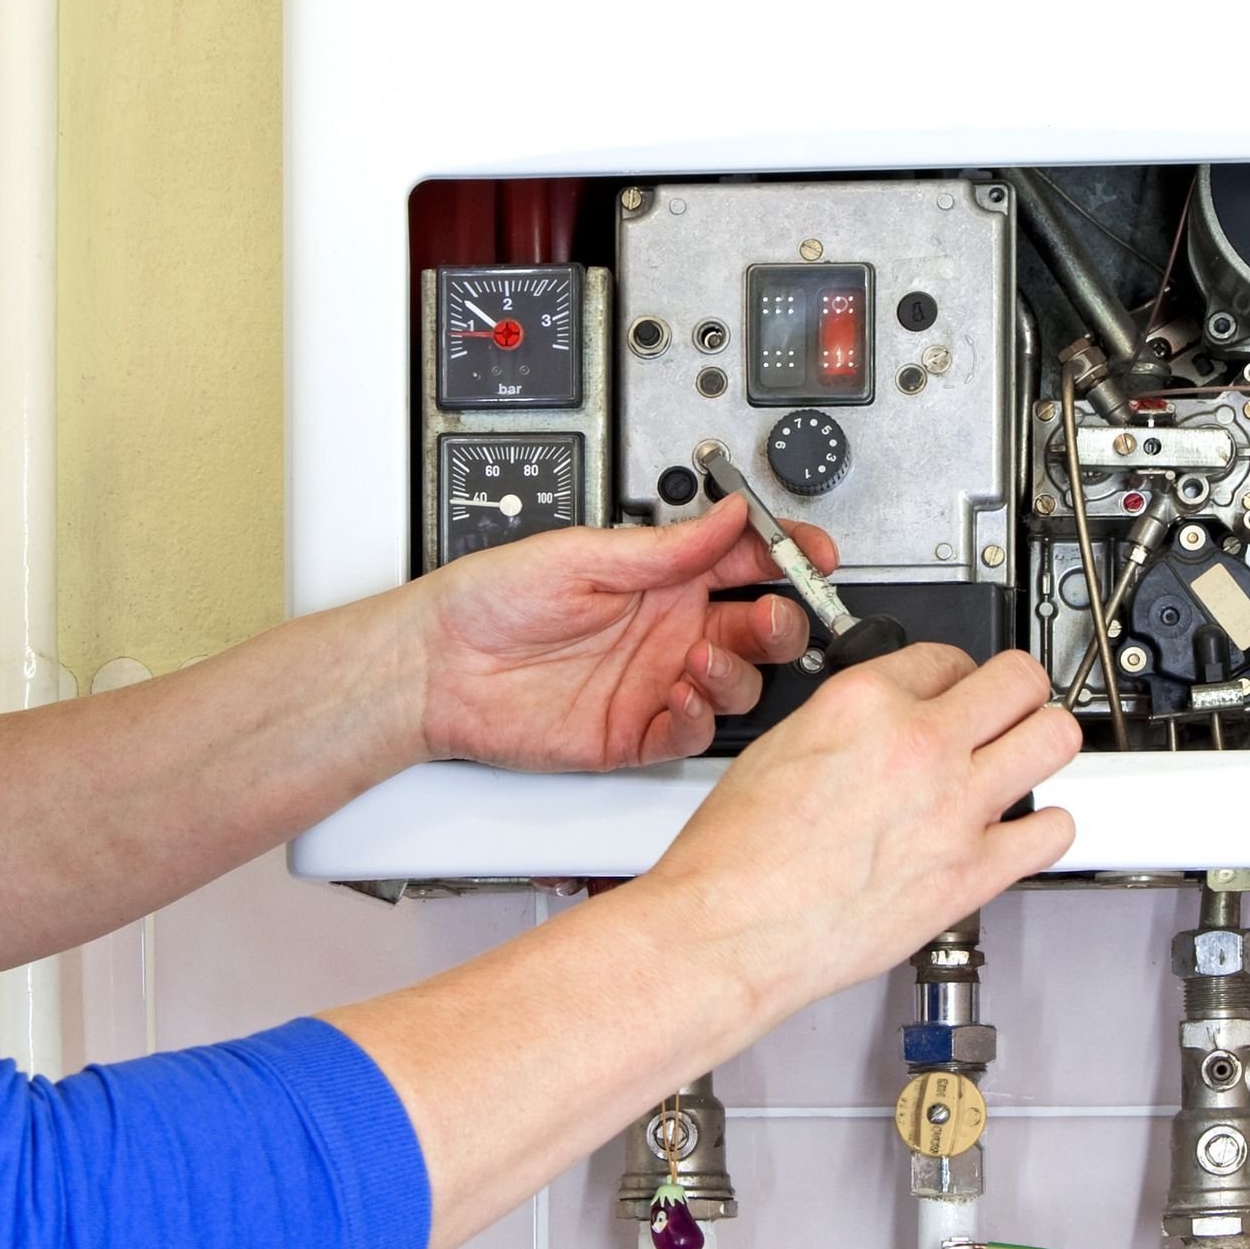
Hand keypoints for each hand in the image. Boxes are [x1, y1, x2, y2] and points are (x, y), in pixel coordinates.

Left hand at [415, 495, 838, 770]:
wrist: (436, 668)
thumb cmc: (490, 600)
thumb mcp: (580, 555)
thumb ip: (665, 547)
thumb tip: (732, 515)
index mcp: (661, 576)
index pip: (746, 561)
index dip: (787, 556)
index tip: (812, 554)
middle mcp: (667, 629)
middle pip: (759, 628)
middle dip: (782, 620)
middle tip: (773, 616)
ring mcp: (655, 681)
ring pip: (737, 684)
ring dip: (736, 672)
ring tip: (699, 658)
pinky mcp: (634, 732)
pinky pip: (691, 734)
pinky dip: (699, 719)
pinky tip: (679, 698)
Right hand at [641, 644, 1081, 1006]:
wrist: (730, 929)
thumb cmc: (736, 855)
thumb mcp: (780, 745)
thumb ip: (851, 724)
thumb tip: (884, 724)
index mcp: (865, 703)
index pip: (946, 656)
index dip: (952, 674)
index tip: (953, 691)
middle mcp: (920, 744)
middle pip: (1020, 680)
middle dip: (1016, 690)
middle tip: (1008, 707)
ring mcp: (956, 808)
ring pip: (1056, 739)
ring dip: (1043, 741)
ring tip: (1025, 756)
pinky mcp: (974, 873)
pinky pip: (1053, 830)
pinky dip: (1046, 826)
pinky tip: (1022, 828)